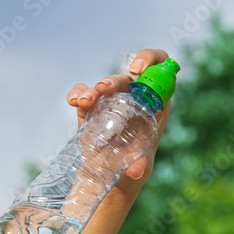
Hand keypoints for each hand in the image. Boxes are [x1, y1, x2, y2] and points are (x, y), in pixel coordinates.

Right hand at [66, 48, 172, 197]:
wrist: (112, 173)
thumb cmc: (134, 164)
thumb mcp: (140, 164)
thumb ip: (139, 165)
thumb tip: (136, 172)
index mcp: (154, 103)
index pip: (160, 69)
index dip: (152, 60)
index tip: (139, 69)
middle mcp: (134, 96)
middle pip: (127, 76)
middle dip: (114, 79)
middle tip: (105, 88)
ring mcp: (113, 100)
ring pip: (105, 84)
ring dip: (93, 88)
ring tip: (85, 102)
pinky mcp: (93, 106)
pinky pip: (84, 92)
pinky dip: (78, 92)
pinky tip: (73, 101)